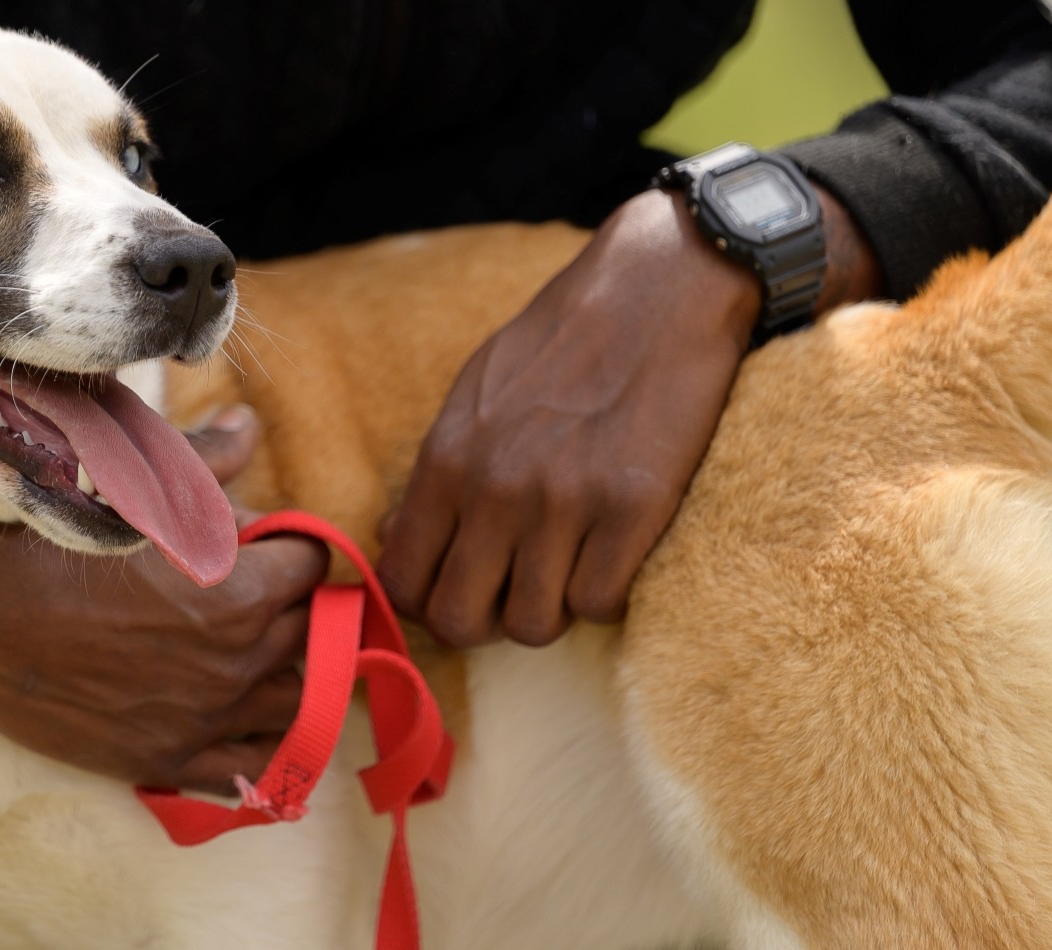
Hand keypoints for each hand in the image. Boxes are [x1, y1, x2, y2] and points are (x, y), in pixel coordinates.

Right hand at [0, 406, 327, 794]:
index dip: (293, 549)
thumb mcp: (135, 488)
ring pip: (296, 707)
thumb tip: (248, 424)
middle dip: (294, 609)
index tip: (269, 546)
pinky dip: (257, 745)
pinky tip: (239, 721)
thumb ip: (206, 462)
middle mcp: (236, 662)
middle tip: (258, 595)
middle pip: (313, 636)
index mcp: (241, 590)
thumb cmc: (52, 542)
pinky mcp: (167, 759)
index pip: (314, 566)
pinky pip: (249, 772)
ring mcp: (204, 719)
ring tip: (255, 656)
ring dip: (286, 677)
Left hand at [377, 186, 878, 647]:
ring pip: (534, 625)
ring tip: (570, 565)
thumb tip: (393, 535)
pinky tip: (614, 554)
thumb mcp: (476, 393)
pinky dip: (607, 595)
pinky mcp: (633, 510)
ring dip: (552, 608)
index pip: (404, 578)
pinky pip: (600, 604)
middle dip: (486, 620)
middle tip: (517, 589)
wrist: (658, 290)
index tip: (459, 590)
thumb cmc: (563, 341)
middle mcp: (495, 488)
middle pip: (461, 620)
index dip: (427, 603)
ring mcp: (564, 503)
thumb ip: (437, 471)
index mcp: (447, 458)